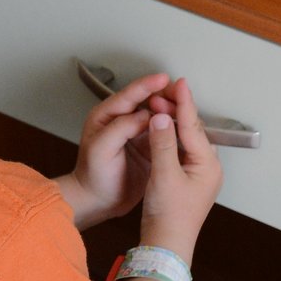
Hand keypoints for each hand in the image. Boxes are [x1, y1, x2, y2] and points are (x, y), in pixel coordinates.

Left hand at [57, 71, 173, 228]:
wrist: (97, 201)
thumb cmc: (92, 175)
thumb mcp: (101, 148)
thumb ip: (121, 128)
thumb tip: (145, 114)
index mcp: (107, 115)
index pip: (130, 94)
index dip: (147, 85)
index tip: (163, 78)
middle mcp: (123, 121)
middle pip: (148, 100)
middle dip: (165, 94)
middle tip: (181, 92)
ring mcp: (137, 133)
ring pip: (159, 115)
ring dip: (172, 109)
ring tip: (187, 107)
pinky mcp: (149, 147)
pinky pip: (165, 132)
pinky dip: (175, 127)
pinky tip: (186, 125)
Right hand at [139, 77, 222, 264]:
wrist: (166, 246)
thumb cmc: (170, 217)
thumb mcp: (164, 176)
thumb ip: (162, 144)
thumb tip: (160, 117)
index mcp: (208, 164)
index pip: (193, 126)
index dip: (184, 103)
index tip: (179, 83)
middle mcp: (207, 167)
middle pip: (191, 130)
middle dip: (175, 110)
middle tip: (159, 93)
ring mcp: (197, 173)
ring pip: (184, 138)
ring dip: (170, 122)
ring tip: (156, 106)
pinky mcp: (185, 179)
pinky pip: (178, 149)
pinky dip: (167, 136)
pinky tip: (157, 130)